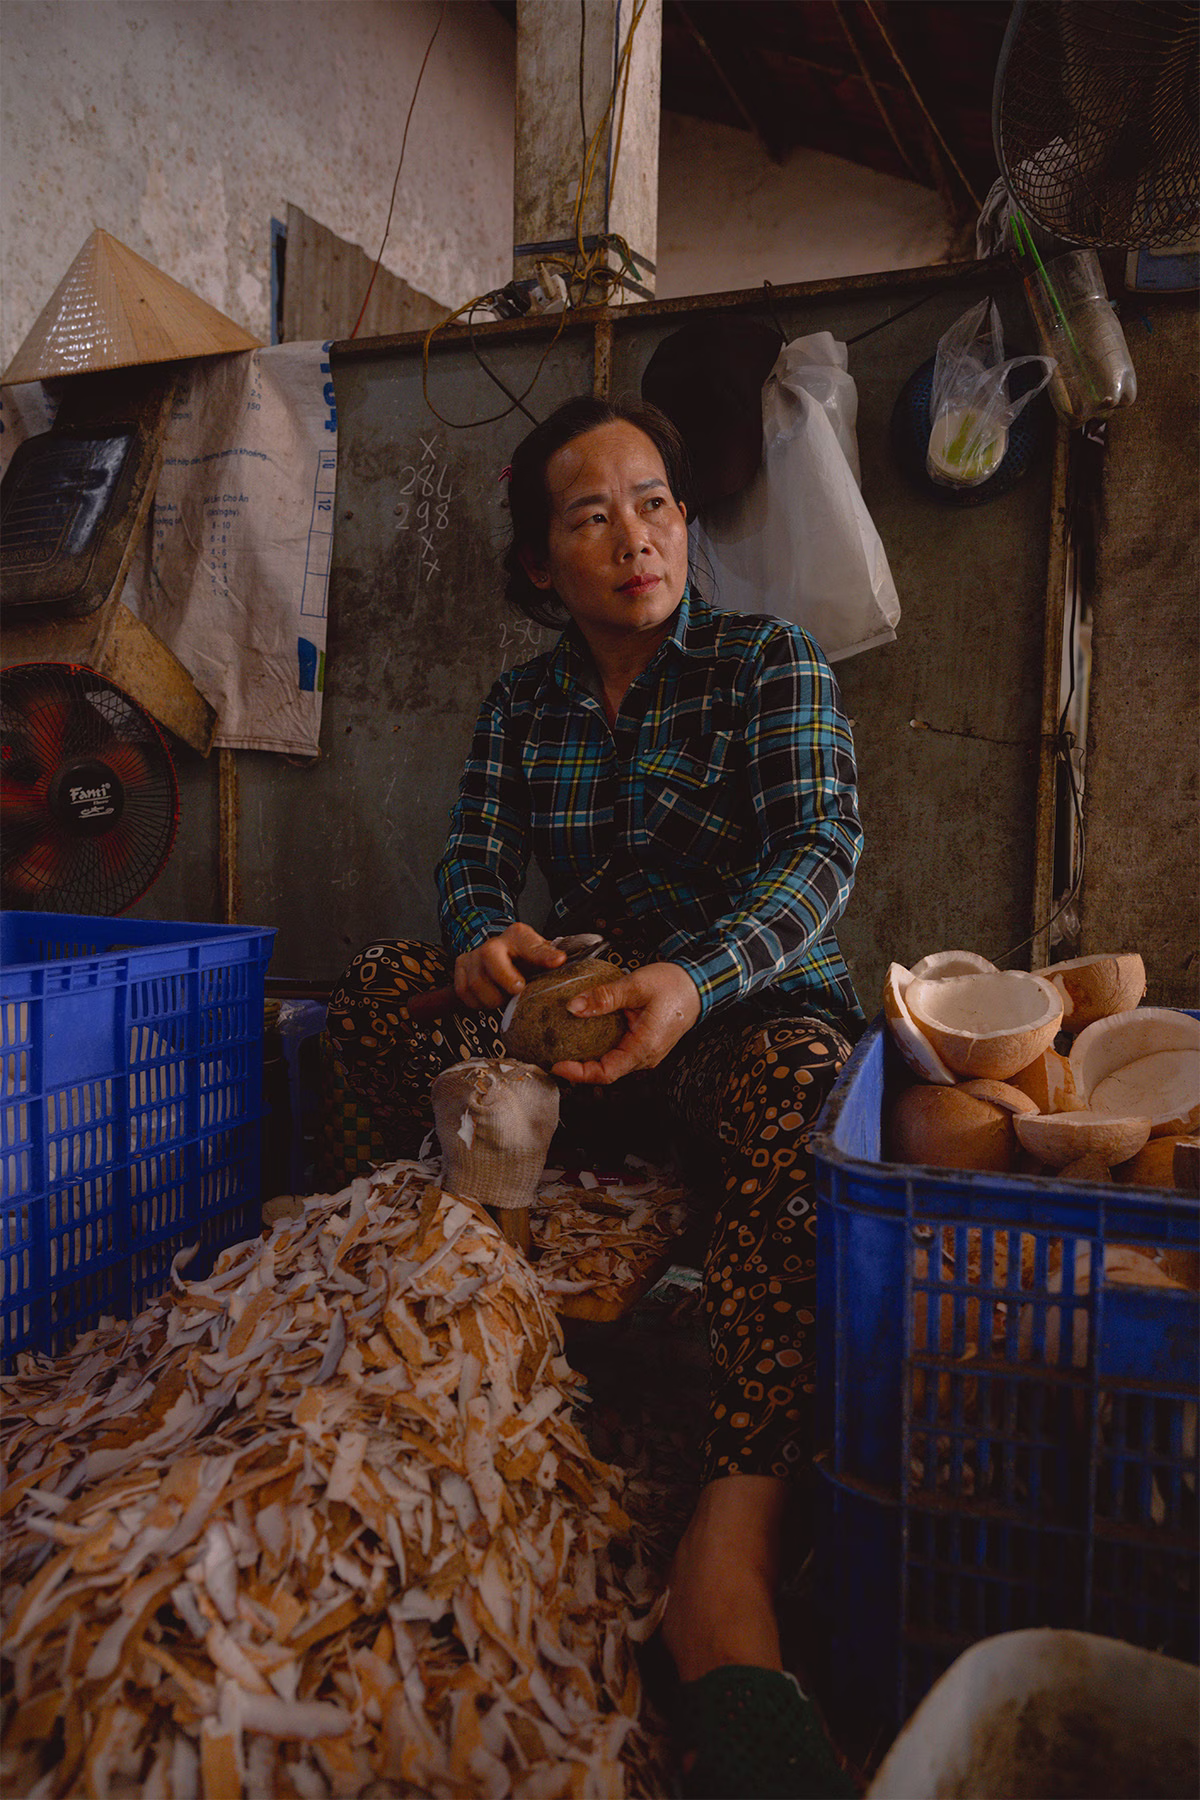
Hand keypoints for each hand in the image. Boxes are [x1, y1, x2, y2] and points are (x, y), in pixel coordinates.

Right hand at [453, 923, 565, 1009]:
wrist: (502, 956)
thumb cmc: (523, 960)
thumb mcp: (541, 956)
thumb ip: (549, 957)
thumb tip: (560, 960)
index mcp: (518, 936)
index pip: (530, 943)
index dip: (543, 954)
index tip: (558, 962)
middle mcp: (493, 943)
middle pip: (490, 956)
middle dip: (505, 978)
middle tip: (518, 990)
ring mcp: (474, 955)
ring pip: (476, 982)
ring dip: (493, 998)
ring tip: (505, 997)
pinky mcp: (460, 967)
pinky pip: (464, 992)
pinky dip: (478, 1002)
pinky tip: (490, 997)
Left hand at [551, 961, 700, 1084]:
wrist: (698, 984)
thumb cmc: (673, 985)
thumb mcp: (635, 986)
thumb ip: (604, 997)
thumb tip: (573, 1007)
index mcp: (644, 1046)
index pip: (606, 1072)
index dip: (579, 1073)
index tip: (557, 1064)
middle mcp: (645, 1056)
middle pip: (606, 1071)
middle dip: (578, 1066)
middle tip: (552, 1053)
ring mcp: (645, 1052)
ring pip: (611, 1062)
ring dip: (588, 1056)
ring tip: (563, 1044)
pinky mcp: (643, 1044)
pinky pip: (617, 1051)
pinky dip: (599, 1046)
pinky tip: (584, 1033)